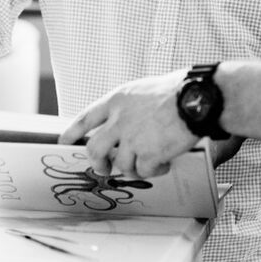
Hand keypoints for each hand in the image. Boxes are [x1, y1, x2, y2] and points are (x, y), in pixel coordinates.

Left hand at [59, 70, 199, 179]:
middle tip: (105, 169)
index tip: (64, 141)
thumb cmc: (177, 90)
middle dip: (98, 164)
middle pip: (94, 149)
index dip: (72, 132)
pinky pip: (144, 171)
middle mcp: (119, 120)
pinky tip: (164, 163)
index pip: (85, 118)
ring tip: (150, 163)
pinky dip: (154, 171)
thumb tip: (123, 126)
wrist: (196, 99)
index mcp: (117, 100)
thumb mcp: (143, 90)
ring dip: (134, 168)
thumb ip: (128, 107)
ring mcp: (132, 138)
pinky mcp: (148, 154)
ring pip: (121, 165)